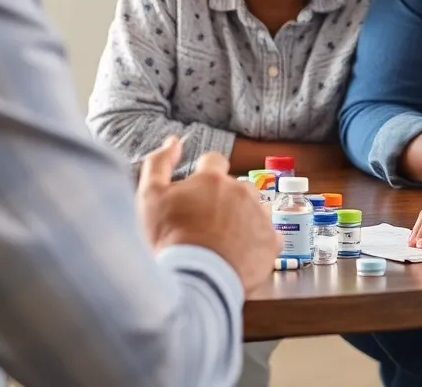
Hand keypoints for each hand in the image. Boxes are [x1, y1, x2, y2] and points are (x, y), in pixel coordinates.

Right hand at [137, 137, 280, 292]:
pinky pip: (268, 235)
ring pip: (255, 208)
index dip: (204, 177)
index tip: (198, 194)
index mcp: (213, 179)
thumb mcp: (150, 197)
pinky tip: (240, 254)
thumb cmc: (170, 240)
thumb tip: (173, 142)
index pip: (214, 162)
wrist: (195, 280)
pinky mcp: (271, 242)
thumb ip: (159, 163)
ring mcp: (259, 216)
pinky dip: (257, 242)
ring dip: (243, 218)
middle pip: (236, 186)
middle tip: (206, 224)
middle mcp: (241, 191)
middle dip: (224, 199)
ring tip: (223, 241)